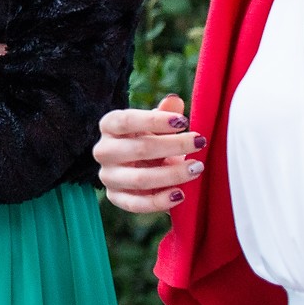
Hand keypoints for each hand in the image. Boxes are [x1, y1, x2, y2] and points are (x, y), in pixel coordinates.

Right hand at [94, 94, 205, 214]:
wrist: (142, 167)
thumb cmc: (150, 140)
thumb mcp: (157, 126)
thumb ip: (164, 114)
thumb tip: (173, 100)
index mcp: (109, 126)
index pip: (126, 121)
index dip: (154, 120)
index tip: (184, 122)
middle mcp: (103, 150)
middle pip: (138, 149)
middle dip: (174, 146)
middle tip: (200, 143)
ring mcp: (108, 176)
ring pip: (139, 178)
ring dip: (172, 174)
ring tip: (196, 168)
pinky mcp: (115, 197)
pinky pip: (136, 203)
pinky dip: (160, 201)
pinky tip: (181, 194)